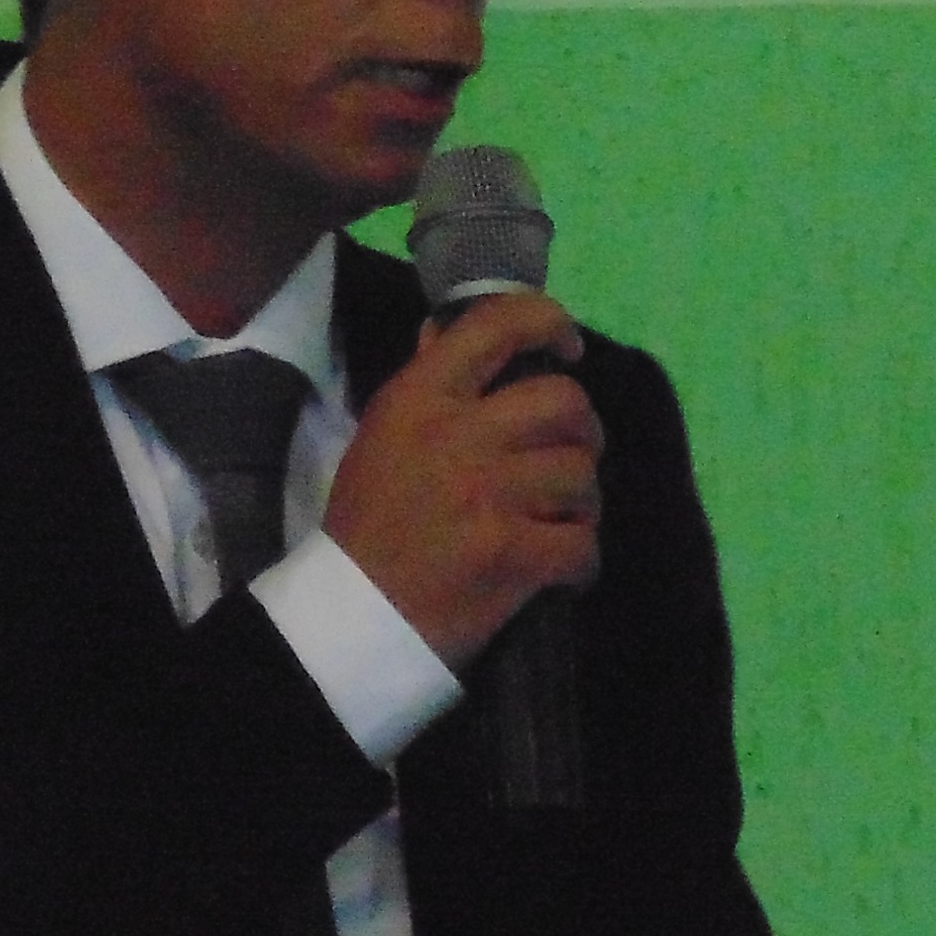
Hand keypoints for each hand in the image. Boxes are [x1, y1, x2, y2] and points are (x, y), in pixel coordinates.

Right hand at [322, 291, 603, 669]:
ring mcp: (490, 496)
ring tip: (561, 517)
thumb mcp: (383, 431)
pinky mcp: (513, 555)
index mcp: (422, 397)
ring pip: (581, 474)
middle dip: (583, 430)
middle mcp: (459, 435)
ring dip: (583, 500)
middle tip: (569, 453)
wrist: (352, 613)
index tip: (569, 347)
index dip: (548, 322)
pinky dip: (581, 559)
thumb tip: (449, 327)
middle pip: (565, 402)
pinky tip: (562, 567)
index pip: (498, 325)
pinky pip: (583, 543)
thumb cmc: (368, 520)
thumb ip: (426, 380)